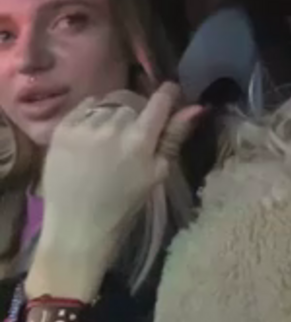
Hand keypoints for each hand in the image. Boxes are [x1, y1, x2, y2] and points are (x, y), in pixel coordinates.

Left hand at [39, 83, 200, 260]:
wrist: (77, 228)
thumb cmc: (123, 206)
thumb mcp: (157, 173)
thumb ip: (174, 137)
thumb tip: (197, 107)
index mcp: (140, 140)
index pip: (161, 99)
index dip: (169, 94)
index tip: (170, 97)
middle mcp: (113, 126)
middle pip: (134, 100)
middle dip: (139, 111)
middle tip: (136, 132)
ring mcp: (85, 126)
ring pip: (110, 102)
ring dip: (115, 113)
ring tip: (111, 136)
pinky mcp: (62, 129)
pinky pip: (85, 105)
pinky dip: (93, 113)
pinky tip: (93, 134)